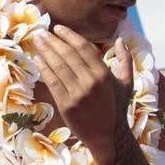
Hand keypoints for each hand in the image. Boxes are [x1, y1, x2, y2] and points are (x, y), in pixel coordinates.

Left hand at [32, 25, 131, 159]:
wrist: (108, 136)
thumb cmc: (117, 108)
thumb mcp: (126, 83)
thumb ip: (125, 60)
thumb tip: (120, 40)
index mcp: (104, 75)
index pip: (84, 48)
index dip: (69, 36)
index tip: (58, 28)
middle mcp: (90, 82)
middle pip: (68, 55)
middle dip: (53, 41)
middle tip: (42, 32)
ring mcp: (77, 94)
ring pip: (58, 67)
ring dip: (45, 52)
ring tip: (37, 41)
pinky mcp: (66, 105)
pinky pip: (52, 83)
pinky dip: (44, 69)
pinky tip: (37, 59)